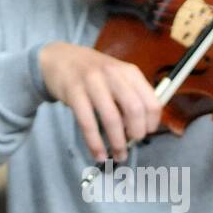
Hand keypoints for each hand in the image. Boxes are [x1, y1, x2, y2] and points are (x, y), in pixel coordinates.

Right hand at [39, 41, 160, 162]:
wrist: (60, 57)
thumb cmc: (95, 72)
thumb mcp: (118, 76)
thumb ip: (132, 96)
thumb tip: (142, 128)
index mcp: (130, 72)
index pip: (151, 102)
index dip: (152, 123)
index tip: (147, 132)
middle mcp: (113, 74)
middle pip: (135, 110)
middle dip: (137, 132)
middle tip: (133, 142)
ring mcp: (92, 82)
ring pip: (112, 118)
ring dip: (118, 142)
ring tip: (119, 155)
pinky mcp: (73, 92)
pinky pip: (87, 122)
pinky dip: (95, 143)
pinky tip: (99, 154)